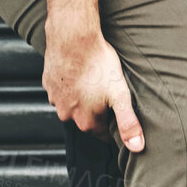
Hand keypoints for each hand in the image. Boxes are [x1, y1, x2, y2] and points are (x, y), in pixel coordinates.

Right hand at [43, 27, 143, 152]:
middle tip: (109, 96)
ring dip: (82, 98)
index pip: (102, 133)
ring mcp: (56, 99)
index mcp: (86, 121)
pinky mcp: (49, 83)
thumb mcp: (120, 95)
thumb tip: (137, 148)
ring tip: (95, 83)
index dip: (112, 126)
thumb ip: (128, 123)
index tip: (119, 118)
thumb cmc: (99, 65)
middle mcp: (67, 114)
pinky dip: (70, 86)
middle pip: (86, 119)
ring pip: (72, 105)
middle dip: (98, 112)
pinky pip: (62, 90)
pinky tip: (81, 74)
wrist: (74, 39)